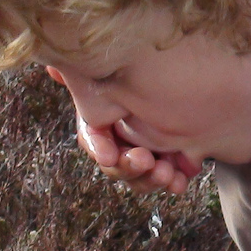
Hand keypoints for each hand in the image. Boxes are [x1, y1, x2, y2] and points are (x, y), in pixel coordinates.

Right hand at [49, 67, 194, 194]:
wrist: (198, 83)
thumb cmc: (148, 73)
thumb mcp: (116, 72)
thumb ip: (86, 75)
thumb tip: (52, 67)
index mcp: (103, 122)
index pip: (92, 139)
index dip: (98, 147)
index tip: (108, 154)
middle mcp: (121, 143)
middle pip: (115, 165)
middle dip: (127, 166)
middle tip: (144, 159)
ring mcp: (146, 156)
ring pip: (140, 178)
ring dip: (149, 179)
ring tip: (166, 172)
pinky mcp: (172, 163)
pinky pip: (169, 180)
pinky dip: (173, 183)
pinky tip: (180, 182)